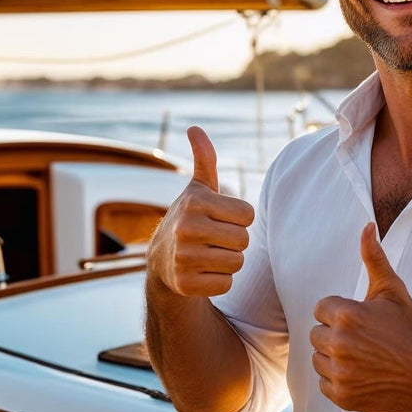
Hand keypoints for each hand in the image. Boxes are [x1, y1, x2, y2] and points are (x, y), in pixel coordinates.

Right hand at [146, 126, 254, 296]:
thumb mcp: (198, 188)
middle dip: (235, 241)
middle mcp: (186, 228)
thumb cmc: (191, 218)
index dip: (240, 219)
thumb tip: (195, 128)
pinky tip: (203, 272)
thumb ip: (204, 158)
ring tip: (209, 254)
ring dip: (229, 261)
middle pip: (244, 240)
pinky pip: (225, 283)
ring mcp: (183, 257)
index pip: (248, 215)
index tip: (221, 219)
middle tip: (214, 239)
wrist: (162, 260)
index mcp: (195, 202)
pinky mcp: (185, 284)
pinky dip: (219, 280)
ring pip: (237, 263)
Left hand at [310, 223, 411, 411]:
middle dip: (336, 334)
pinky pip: (324, 382)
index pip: (321, 308)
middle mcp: (339, 343)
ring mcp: (340, 372)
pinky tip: (361, 373)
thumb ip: (374, 258)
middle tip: (364, 339)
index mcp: (346, 315)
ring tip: (363, 356)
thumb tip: (367, 227)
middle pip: (317, 333)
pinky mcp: (342, 395)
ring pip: (318, 358)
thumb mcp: (393, 290)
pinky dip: (338, 380)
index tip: (362, 321)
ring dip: (335, 357)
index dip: (341, 313)